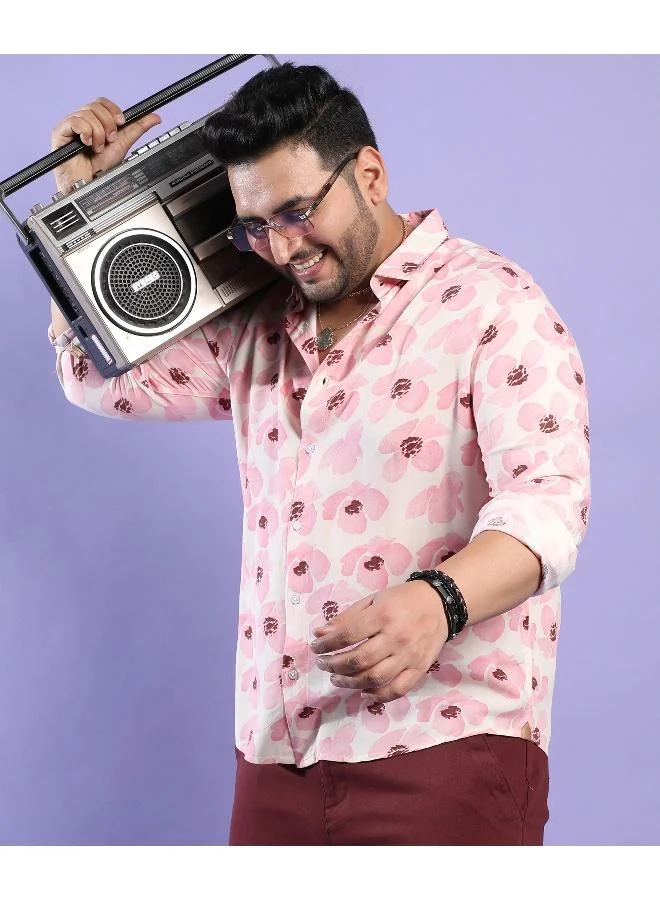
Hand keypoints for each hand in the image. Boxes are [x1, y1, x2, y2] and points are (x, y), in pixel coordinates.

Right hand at [50, 97, 161, 193]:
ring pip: (87, 113)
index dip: (113, 111)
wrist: (89, 185)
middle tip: (109, 141)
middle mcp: (82, 121)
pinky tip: (87, 144)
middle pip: (96, 106)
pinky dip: (86, 132)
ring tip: (98, 148)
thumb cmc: (101, 168)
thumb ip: (138, 129)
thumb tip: (155, 117)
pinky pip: (74, 121)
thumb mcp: (123, 145)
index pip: (102, 102)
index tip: (121, 124)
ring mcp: (70, 125)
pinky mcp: (60, 132)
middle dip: (108, 125)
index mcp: (94, 121)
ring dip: (98, 133)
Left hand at [310, 581, 448, 702]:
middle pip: (359, 660)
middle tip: (323, 664)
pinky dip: (378, 695)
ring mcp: (409, 656)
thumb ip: (347, 618)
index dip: (327, 644)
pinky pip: (397, 689)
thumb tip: (320, 633)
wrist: (439, 604)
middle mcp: (396, 637)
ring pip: (375, 678)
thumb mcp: (373, 600)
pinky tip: (363, 692)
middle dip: (335, 665)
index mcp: (383, 615)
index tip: (316, 647)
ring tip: (337, 678)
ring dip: (350, 683)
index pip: (348, 635)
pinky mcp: (419, 669)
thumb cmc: (402, 599)